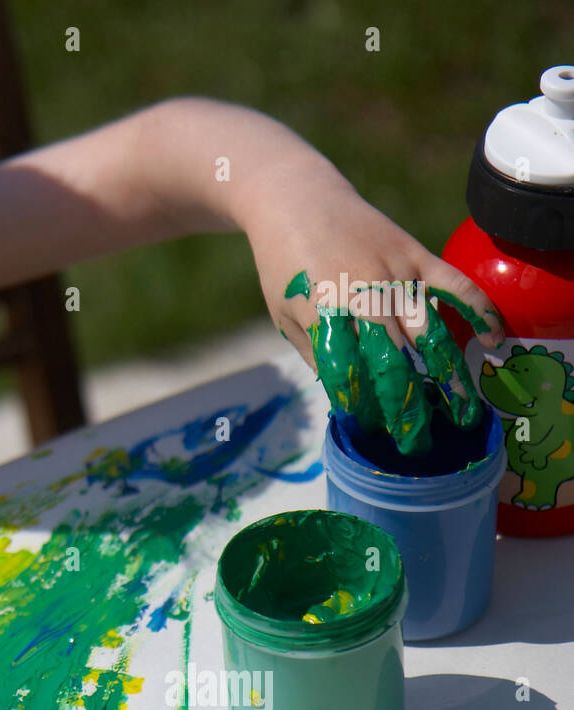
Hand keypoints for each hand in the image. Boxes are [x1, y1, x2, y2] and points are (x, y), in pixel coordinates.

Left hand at [247, 173, 504, 455]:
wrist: (298, 201)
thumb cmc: (286, 265)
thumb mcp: (285, 313)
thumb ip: (315, 352)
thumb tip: (346, 396)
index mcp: (322, 312)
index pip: (347, 370)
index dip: (361, 403)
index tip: (374, 431)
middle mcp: (361, 293)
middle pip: (391, 358)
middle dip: (403, 402)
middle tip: (417, 438)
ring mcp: (393, 272)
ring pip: (428, 329)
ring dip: (446, 371)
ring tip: (460, 408)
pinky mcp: (415, 253)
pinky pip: (455, 285)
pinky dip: (479, 310)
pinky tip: (494, 338)